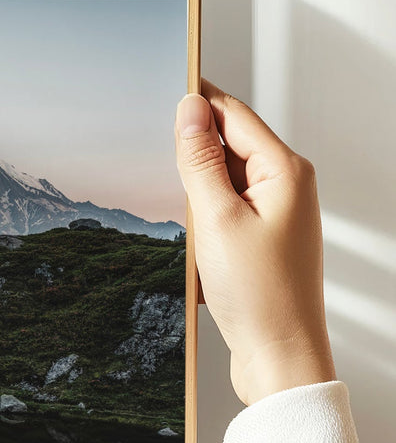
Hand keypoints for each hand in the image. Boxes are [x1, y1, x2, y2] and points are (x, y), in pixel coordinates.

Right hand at [175, 79, 335, 405]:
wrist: (279, 357)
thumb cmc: (259, 295)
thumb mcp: (217, 219)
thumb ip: (201, 160)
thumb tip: (189, 109)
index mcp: (286, 171)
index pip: (233, 114)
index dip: (196, 100)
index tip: (160, 84)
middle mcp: (287, 186)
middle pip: (228, 144)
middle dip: (191, 150)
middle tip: (156, 159)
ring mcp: (276, 213)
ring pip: (222, 179)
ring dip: (194, 189)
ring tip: (181, 217)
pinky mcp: (261, 238)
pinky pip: (224, 208)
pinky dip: (202, 216)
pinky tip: (189, 239)